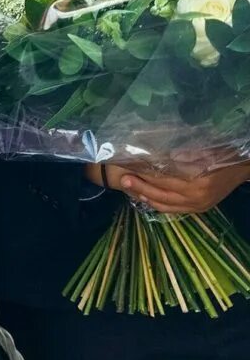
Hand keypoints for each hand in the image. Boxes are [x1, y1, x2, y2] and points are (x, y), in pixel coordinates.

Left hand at [116, 161, 249, 214]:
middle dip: (140, 187)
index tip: (129, 165)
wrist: (243, 168)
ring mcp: (198, 205)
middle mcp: (196, 197)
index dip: (144, 172)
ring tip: (129, 188)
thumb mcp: (204, 149)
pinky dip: (157, 204)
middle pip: (160, 194)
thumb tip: (159, 155)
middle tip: (123, 179)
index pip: (162, 178)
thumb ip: (184, 154)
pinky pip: (173, 210)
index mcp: (197, 181)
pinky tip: (145, 197)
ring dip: (145, 197)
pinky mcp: (199, 209)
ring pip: (165, 205)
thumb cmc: (222, 154)